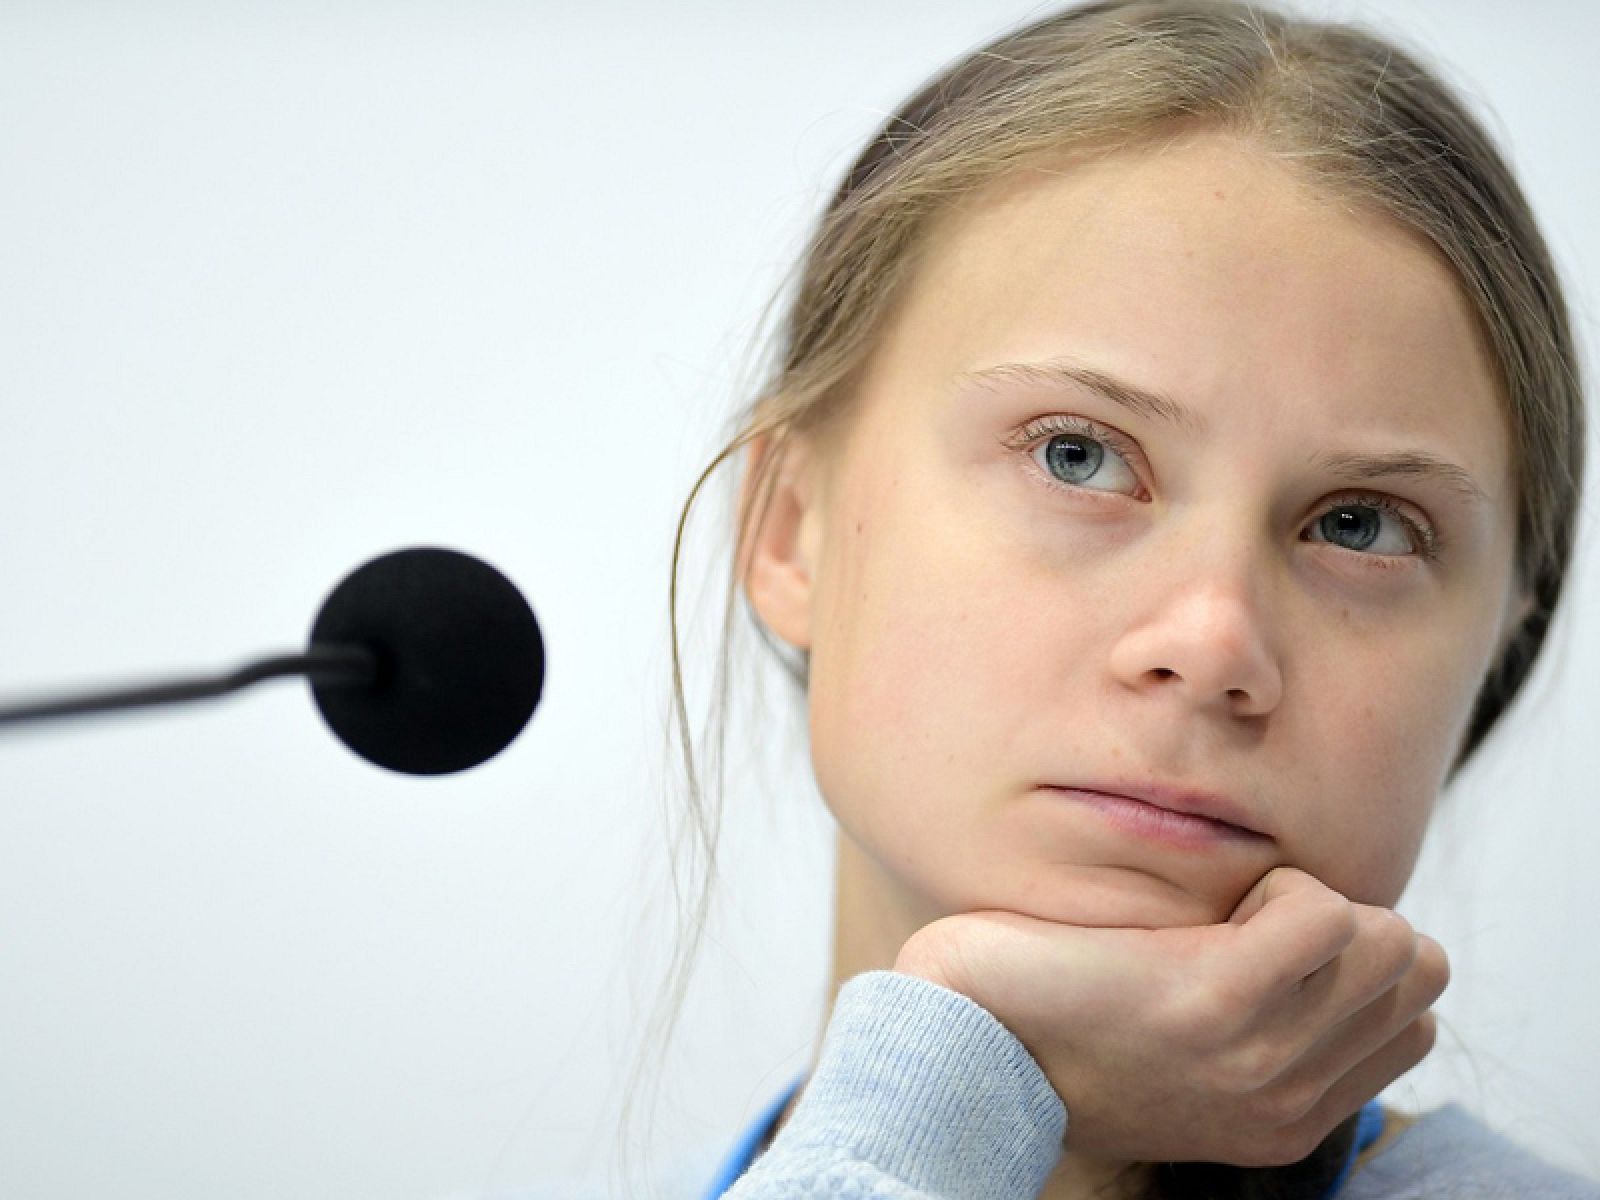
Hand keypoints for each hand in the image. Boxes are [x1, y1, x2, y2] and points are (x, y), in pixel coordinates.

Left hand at [891, 866, 1448, 1166]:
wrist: (965, 1040)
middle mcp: (1288, 1101)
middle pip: (1415, 970)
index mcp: (1287, 1121)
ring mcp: (1263, 1056)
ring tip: (1228, 915)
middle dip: (1349, 920)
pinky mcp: (1221, 998)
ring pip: (1388, 940)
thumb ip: (1266, 1032)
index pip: (1414, 1021)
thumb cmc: (1055, 1021)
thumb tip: (1319, 955)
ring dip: (1313, 899)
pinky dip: (1277, 884)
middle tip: (1250, 924)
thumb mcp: (1187, 1058)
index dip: (1356, 959)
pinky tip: (1211, 907)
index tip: (1271, 947)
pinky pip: (1326, 913)